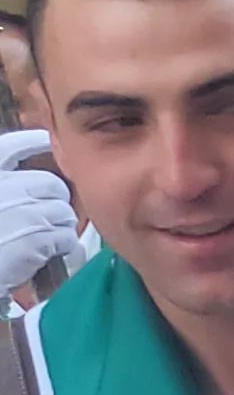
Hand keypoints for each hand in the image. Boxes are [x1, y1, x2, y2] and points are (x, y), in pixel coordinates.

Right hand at [0, 132, 77, 296]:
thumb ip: (6, 188)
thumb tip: (31, 175)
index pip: (9, 147)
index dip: (30, 141)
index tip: (45, 139)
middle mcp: (3, 188)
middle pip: (51, 185)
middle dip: (55, 202)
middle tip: (45, 220)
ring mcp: (20, 210)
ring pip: (63, 212)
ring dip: (58, 228)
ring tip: (40, 242)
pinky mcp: (36, 235)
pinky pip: (65, 237)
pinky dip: (62, 248)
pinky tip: (45, 255)